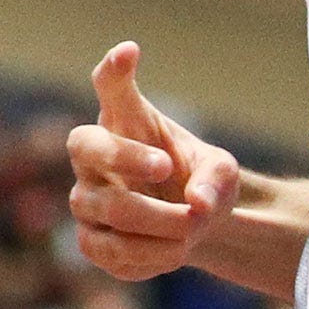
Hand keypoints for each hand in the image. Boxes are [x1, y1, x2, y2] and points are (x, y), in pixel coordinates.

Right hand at [64, 43, 241, 282]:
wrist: (196, 225)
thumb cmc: (200, 180)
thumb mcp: (221, 170)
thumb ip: (216, 179)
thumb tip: (198, 204)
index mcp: (124, 122)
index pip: (108, 85)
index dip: (114, 70)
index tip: (130, 52)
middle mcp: (92, 157)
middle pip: (91, 151)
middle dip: (134, 165)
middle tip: (180, 187)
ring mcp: (86, 200)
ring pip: (108, 211)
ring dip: (160, 224)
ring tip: (194, 226)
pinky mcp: (92, 242)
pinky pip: (113, 253)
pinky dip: (153, 256)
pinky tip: (177, 250)